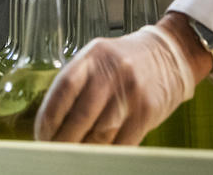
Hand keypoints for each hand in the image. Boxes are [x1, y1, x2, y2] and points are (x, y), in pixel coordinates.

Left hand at [35, 19, 206, 143]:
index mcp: (93, 56)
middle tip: (54, 153)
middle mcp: (112, 71)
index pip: (64, 88)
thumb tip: (51, 121)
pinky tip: (97, 157)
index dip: (48, 117)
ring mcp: (131, 91)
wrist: (170, 54)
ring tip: (73, 158)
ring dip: (83, 151)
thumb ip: (77, 83)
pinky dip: (106, 154)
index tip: (41, 135)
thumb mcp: (99, 59)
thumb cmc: (127, 61)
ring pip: (100, 134)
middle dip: (63, 141)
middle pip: (80, 116)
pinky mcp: (147, 110)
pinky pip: (122, 142)